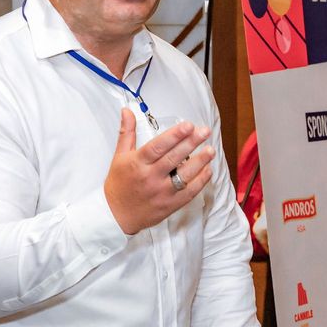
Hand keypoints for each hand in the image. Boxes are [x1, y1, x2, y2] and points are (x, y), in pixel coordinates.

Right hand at [104, 108, 215, 233]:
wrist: (116, 215)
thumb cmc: (118, 184)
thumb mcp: (119, 156)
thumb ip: (127, 132)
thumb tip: (127, 111)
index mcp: (137, 163)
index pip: (158, 147)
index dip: (175, 136)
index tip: (188, 125)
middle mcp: (150, 177)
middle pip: (174, 158)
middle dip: (191, 143)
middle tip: (204, 131)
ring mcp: (161, 192)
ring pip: (184, 175)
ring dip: (200, 162)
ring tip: (210, 150)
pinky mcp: (170, 205)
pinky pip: (189, 192)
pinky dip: (200, 181)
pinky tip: (207, 170)